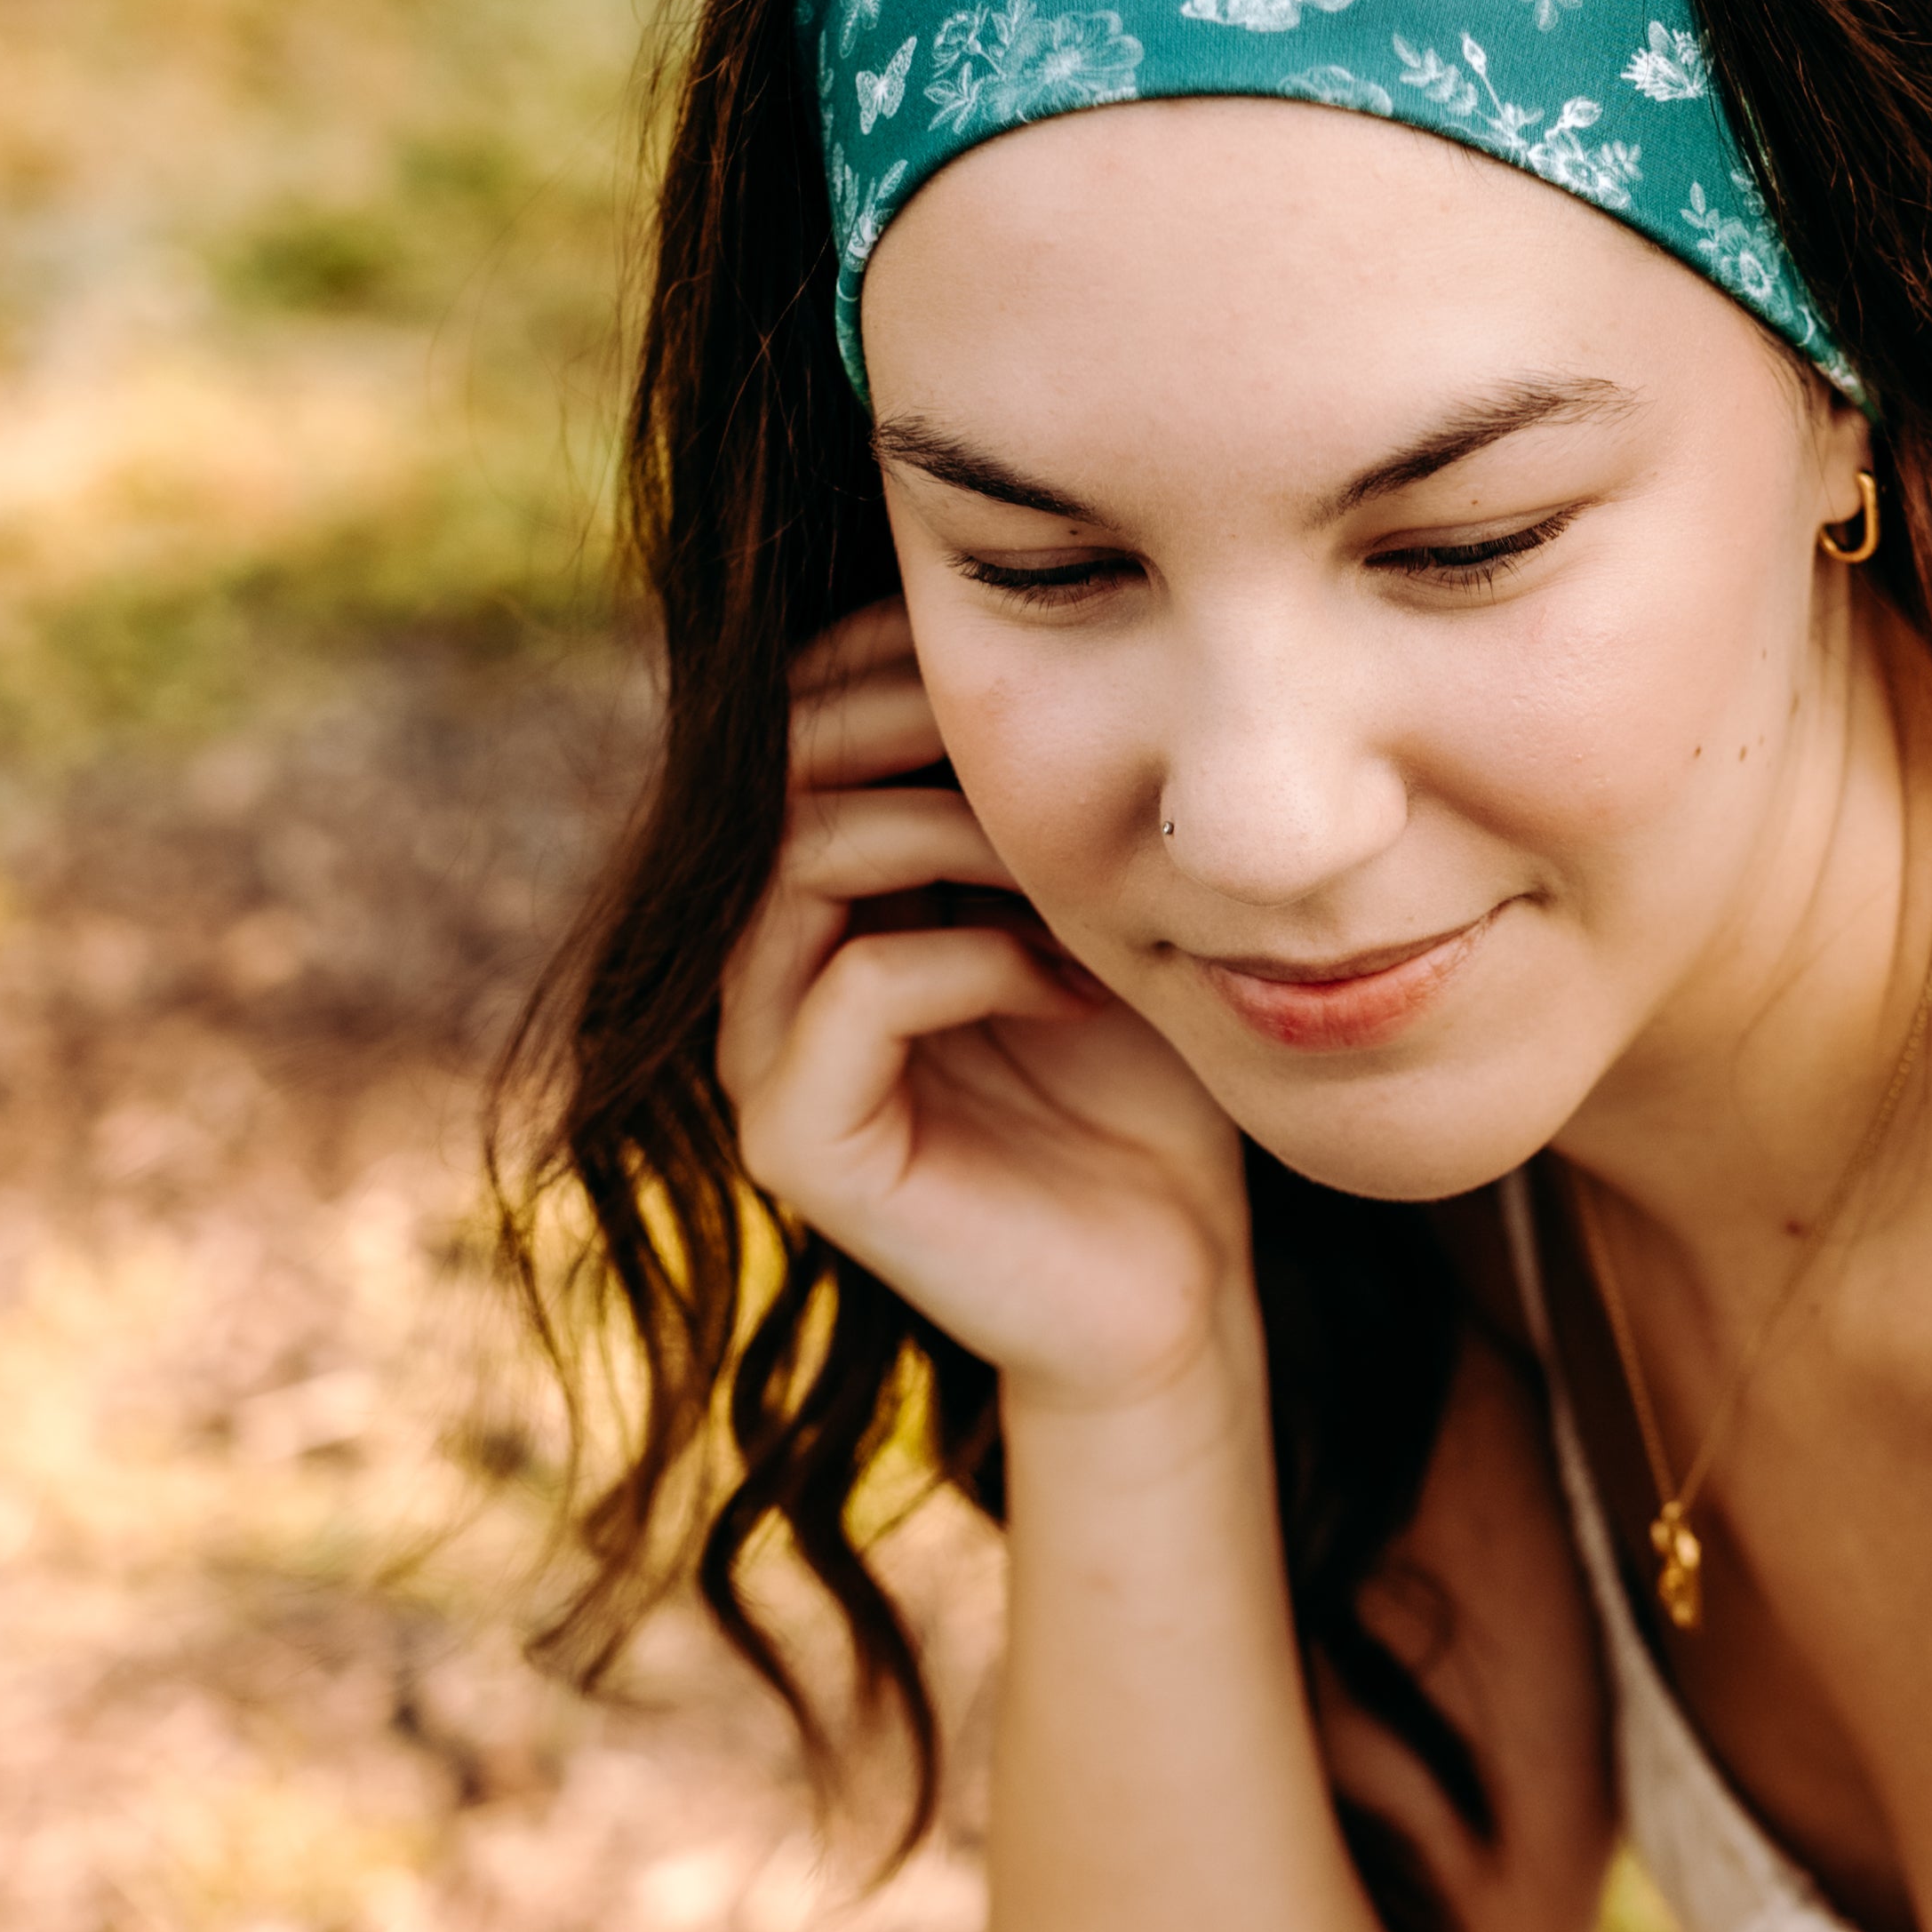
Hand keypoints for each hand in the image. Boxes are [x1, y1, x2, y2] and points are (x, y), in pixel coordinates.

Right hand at [717, 602, 1252, 1412]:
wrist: (1168, 1293)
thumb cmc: (1145, 1096)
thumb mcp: (1095, 911)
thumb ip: (1036, 800)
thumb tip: (1040, 638)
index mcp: (818, 906)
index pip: (795, 726)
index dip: (886, 661)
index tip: (1022, 647)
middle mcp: (764, 975)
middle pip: (777, 771)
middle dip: (907, 719)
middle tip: (1037, 727)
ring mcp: (766, 1065)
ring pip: (803, 862)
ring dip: (949, 829)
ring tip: (1064, 857)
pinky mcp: (801, 1147)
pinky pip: (858, 990)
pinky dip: (976, 959)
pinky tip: (1074, 984)